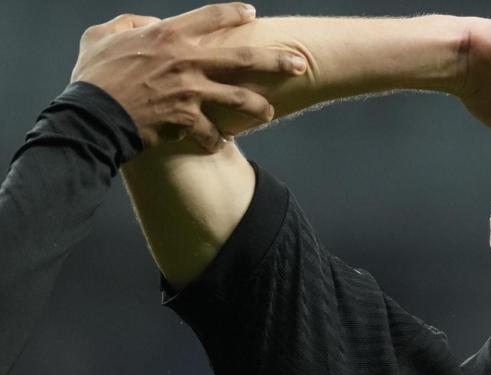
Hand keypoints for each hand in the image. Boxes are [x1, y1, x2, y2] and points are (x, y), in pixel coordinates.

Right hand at [70, 3, 307, 152]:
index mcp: (167, 35)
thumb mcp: (101, 36)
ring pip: (239, 98)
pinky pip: (212, 132)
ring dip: (259, 107)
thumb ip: (127, 24)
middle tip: (300, 64)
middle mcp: (186, 60)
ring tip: (271, 113)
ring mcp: (190, 91)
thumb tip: (147, 22)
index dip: (234, 12)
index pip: (210, 17)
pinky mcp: (187, 120)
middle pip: (243, 57)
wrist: (91, 116)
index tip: (251, 13)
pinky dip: (216, 140)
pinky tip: (221, 145)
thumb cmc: (93, 76)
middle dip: (276, 60)